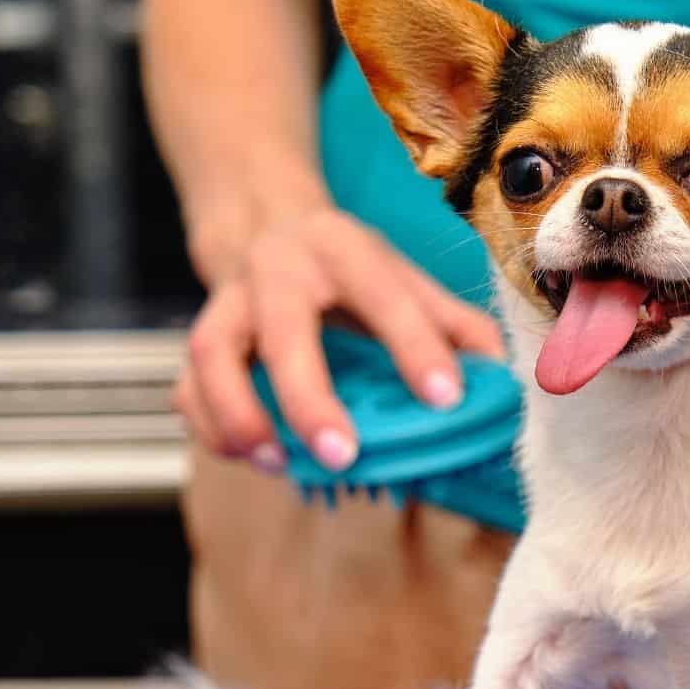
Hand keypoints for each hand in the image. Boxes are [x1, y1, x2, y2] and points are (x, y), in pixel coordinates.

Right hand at [175, 206, 503, 471]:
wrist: (266, 225)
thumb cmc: (352, 272)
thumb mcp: (408, 280)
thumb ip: (456, 327)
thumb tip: (503, 379)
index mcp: (344, 251)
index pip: (385, 298)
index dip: (417, 347)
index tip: (447, 398)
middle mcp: (277, 270)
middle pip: (284, 330)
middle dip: (310, 396)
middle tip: (343, 455)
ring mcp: (227, 302)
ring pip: (213, 354)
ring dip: (240, 414)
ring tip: (278, 464)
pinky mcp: (197, 337)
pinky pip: (186, 386)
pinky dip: (210, 426)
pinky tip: (250, 457)